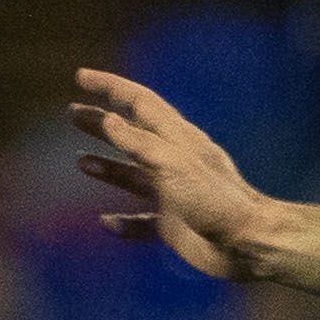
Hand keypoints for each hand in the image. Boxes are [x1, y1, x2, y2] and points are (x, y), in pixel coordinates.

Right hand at [69, 69, 265, 280]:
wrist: (245, 242)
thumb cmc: (213, 199)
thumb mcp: (172, 164)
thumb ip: (139, 142)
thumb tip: (107, 120)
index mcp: (176, 138)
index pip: (138, 102)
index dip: (109, 87)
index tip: (81, 77)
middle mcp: (172, 161)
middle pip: (131, 135)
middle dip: (102, 123)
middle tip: (73, 114)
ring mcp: (172, 193)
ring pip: (132, 175)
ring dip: (107, 166)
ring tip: (80, 161)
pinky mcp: (173, 225)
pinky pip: (141, 220)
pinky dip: (123, 220)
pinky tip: (106, 223)